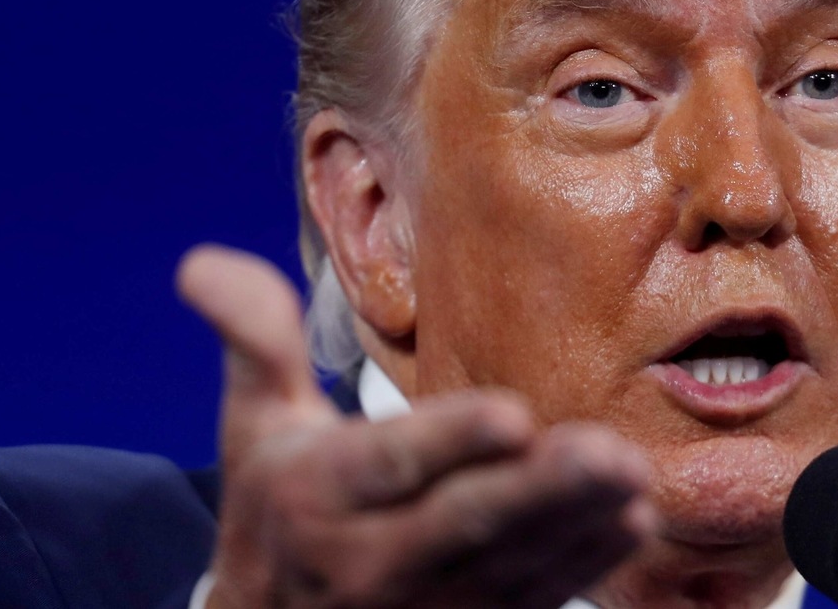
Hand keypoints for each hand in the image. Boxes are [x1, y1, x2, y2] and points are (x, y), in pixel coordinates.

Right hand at [177, 245, 656, 608]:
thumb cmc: (277, 511)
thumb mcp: (254, 426)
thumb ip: (254, 341)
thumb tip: (202, 262)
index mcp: (319, 496)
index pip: (390, 465)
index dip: (451, 440)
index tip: (513, 412)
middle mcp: (373, 559)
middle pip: (466, 523)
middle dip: (540, 489)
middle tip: (608, 453)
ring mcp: (428, 604)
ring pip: (513, 564)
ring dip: (580, 523)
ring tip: (635, 478)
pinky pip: (536, 597)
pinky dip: (586, 564)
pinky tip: (632, 521)